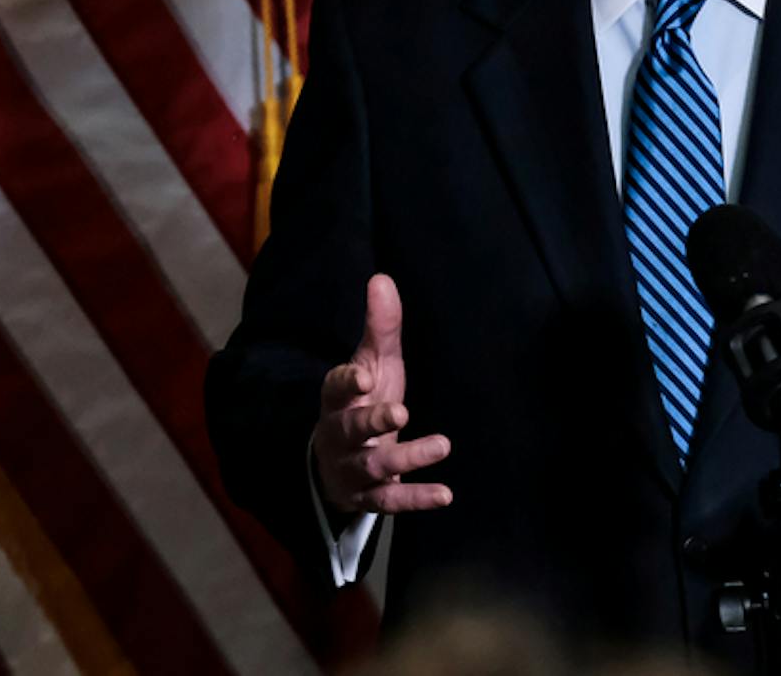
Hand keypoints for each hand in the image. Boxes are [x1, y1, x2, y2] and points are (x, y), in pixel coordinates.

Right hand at [313, 274, 452, 514]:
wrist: (340, 460)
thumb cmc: (363, 401)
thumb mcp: (373, 363)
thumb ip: (380, 326)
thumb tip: (382, 278)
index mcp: (337, 399)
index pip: (335, 388)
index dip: (347, 383)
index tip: (364, 376)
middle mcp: (340, 435)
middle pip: (349, 429)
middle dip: (372, 421)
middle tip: (400, 412)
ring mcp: (353, 469)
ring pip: (373, 467)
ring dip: (406, 458)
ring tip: (441, 444)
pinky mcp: (369, 497)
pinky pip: (391, 502)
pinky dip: (416, 499)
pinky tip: (445, 494)